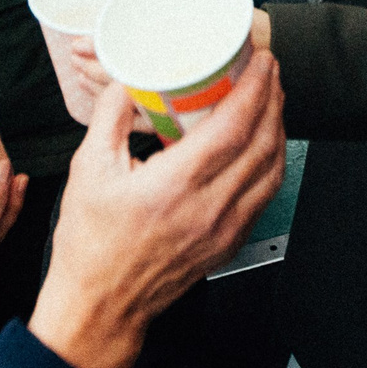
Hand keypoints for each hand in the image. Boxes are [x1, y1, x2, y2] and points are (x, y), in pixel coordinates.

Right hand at [31, 50, 287, 367]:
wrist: (101, 305)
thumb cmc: (91, 246)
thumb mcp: (88, 170)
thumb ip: (110, 117)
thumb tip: (128, 81)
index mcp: (174, 186)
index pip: (233, 127)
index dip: (255, 89)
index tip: (260, 62)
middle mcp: (208, 208)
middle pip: (262, 143)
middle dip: (272, 99)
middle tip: (269, 71)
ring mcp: (224, 229)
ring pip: (271, 169)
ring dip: (277, 128)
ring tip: (271, 100)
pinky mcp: (229, 243)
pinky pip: (265, 195)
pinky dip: (272, 162)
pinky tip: (264, 145)